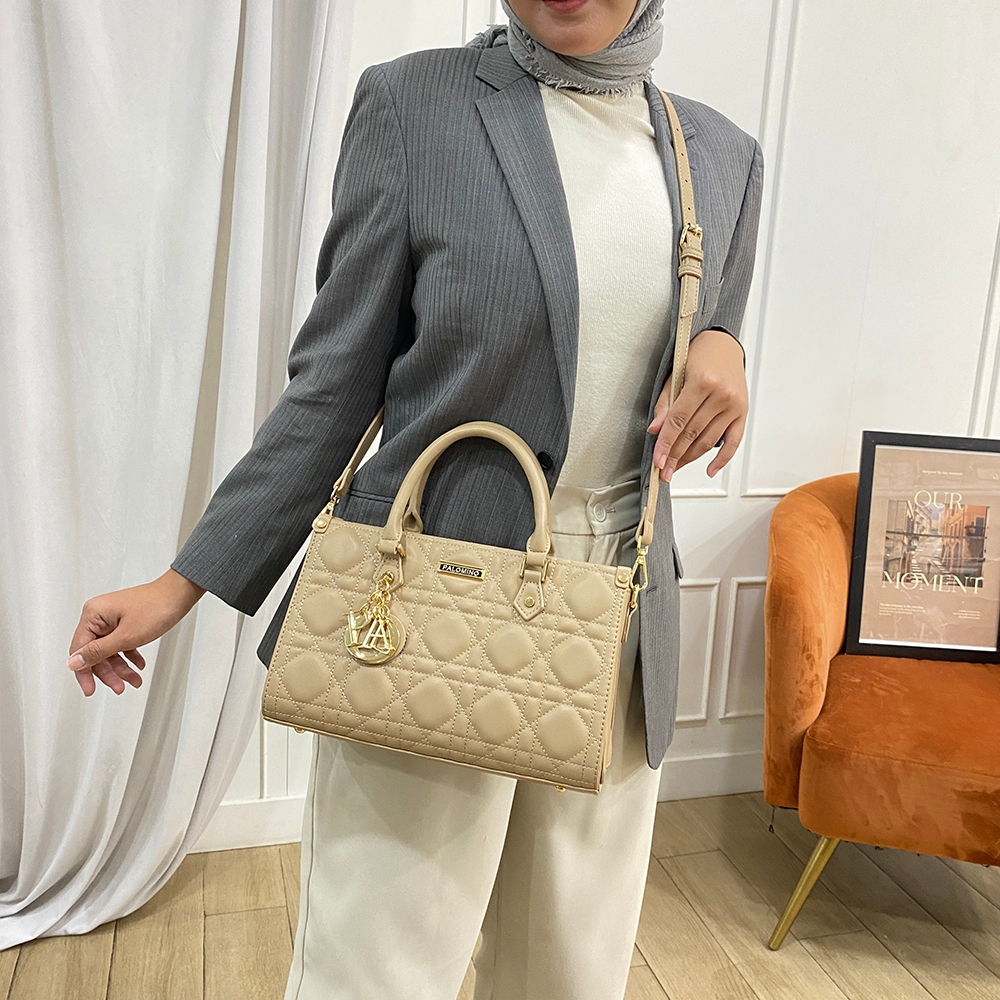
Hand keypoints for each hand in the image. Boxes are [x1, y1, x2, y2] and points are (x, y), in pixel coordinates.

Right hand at [67, 569, 205, 695]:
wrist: (180, 594)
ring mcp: (113, 618)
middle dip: (108, 672)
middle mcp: (100, 615)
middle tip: (119, 687)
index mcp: (93, 614)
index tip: (91, 689)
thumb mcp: (126, 636)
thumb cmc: (157, 607)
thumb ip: (98, 652)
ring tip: (134, 680)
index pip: (79, 649)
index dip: (84, 672)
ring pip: (110, 650)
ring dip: (121, 667)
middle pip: (95, 652)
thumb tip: (73, 663)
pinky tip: (138, 665)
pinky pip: (122, 643)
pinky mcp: (126, 621)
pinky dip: (129, 656)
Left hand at [647, 328, 747, 481]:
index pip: (679, 421)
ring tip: (676, 468)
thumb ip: (664, 403)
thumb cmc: (698, 356)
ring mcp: (734, 405)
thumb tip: (655, 429)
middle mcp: (721, 395)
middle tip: (664, 471)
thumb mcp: (674, 373)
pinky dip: (722, 459)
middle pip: (693, 434)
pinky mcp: (743, 412)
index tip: (658, 460)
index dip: (666, 443)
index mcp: (702, 382)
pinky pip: (734, 441)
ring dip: (691, 458)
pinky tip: (710, 470)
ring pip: (709, 440)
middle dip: (675, 456)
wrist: (723, 345)